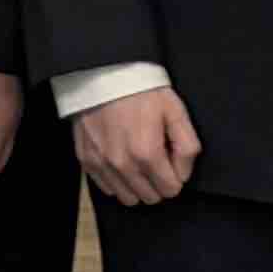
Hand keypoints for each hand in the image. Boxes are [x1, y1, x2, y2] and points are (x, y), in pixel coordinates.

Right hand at [69, 85, 202, 208]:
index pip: (171, 190)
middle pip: (150, 197)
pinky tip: (122, 161)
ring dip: (138, 186)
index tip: (171, 160)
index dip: (176, 177)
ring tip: (139, 162)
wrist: (104, 73)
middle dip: (158, 183)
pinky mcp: (86, 159)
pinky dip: (117, 181)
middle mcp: (123, 165)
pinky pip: (106, 188)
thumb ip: (187, 147)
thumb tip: (183, 174)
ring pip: (128, 198)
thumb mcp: (176, 111)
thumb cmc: (142, 89)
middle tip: (157, 159)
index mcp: (147, 153)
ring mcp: (102, 164)